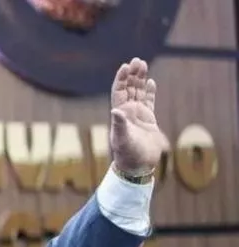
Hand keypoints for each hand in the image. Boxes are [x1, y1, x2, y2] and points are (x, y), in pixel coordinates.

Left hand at [109, 58, 168, 176]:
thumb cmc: (128, 154)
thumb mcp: (122, 139)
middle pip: (129, 88)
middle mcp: (127, 113)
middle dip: (132, 74)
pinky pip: (148, 102)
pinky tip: (150, 82)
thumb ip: (120, 125)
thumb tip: (115, 111)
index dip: (121, 79)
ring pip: (138, 92)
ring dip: (140, 79)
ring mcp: (138, 115)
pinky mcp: (148, 120)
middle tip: (137, 60)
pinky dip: (149, 92)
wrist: (137, 166)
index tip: (125, 66)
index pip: (119, 92)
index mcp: (120, 114)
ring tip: (143, 63)